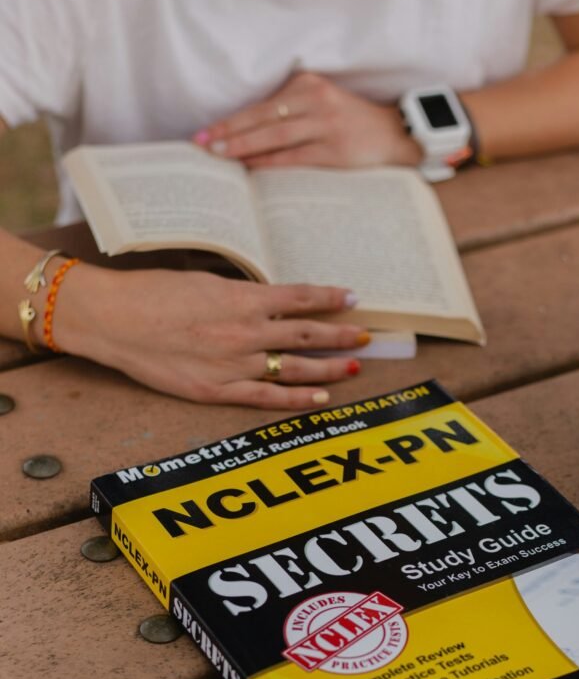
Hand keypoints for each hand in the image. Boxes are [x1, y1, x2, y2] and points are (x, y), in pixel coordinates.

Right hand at [52, 264, 367, 407]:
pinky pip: (267, 397)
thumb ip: (240, 292)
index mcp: (242, 298)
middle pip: (307, 334)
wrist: (113, 320)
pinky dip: (298, 398)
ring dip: (329, 367)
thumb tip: (269, 297)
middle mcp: (246, 332)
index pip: (300, 297)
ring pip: (295, 367)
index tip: (353, 297)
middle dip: (340, 335)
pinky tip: (321, 398)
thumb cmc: (152, 293)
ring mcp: (234, 364)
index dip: (329, 298)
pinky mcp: (218, 390)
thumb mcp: (203, 280)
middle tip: (366, 336)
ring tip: (354, 366)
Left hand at [194, 71, 422, 169]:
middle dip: (228, 132)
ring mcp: (325, 125)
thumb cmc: (352, 123)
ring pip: (274, 136)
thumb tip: (247, 137)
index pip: (261, 105)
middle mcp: (315, 100)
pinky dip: (268, 163)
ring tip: (218, 157)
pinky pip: (293, 157)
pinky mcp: (334, 150)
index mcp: (308, 84)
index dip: (231, 120)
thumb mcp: (321, 104)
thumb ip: (290, 112)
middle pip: (262, 118)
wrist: (395, 134)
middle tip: (201, 145)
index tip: (204, 133)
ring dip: (243, 147)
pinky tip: (249, 168)